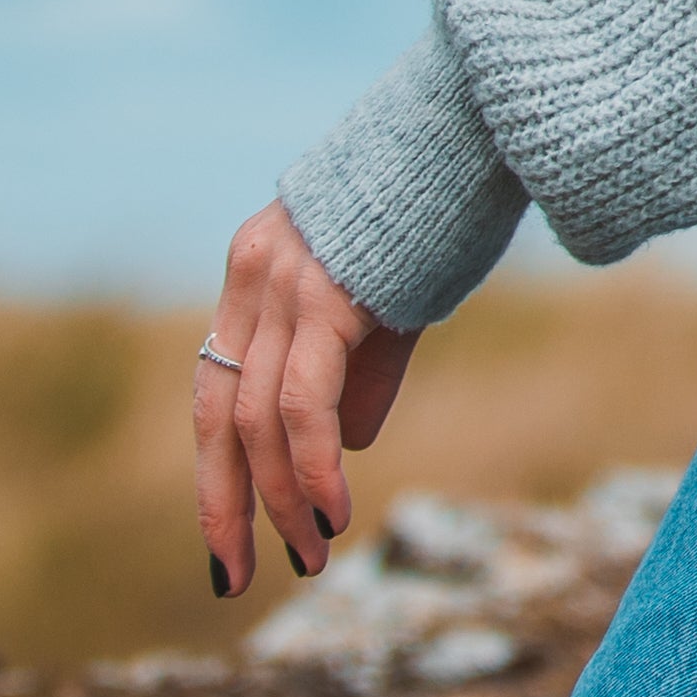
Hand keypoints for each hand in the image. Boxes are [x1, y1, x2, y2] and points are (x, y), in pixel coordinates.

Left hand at [194, 199, 414, 592]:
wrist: (481, 117)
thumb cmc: (445, 202)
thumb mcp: (392, 296)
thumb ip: (362, 367)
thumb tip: (346, 445)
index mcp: (256, 271)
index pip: (215, 392)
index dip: (220, 473)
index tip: (232, 541)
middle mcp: (252, 276)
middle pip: (215, 417)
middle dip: (226, 507)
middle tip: (236, 578)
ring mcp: (282, 282)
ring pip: (256, 421)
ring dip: (281, 499)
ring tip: (311, 552)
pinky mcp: (324, 292)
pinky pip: (301, 401)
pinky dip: (311, 465)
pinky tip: (332, 508)